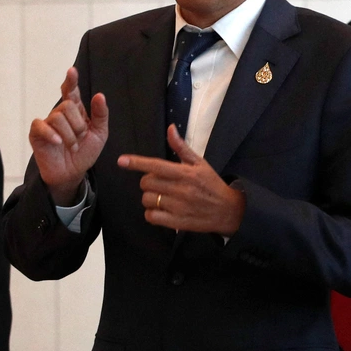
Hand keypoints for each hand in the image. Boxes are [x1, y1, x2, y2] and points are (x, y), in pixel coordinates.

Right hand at [29, 67, 108, 205]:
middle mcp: (61, 113)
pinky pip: (41, 126)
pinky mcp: (37, 133)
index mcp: (76, 111)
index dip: (71, 81)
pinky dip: (52, 134)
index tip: (72, 70)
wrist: (73, 172)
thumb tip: (99, 95)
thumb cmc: (85, 152)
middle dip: (78, 124)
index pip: (71, 91)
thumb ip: (101, 114)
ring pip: (58, 117)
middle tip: (80, 138)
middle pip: (68, 106)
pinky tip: (58, 142)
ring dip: (70, 135)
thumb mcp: (100, 133)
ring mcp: (47, 123)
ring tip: (72, 146)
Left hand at [117, 124, 245, 235]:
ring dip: (151, 198)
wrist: (228, 210)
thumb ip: (181, 147)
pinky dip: (152, 213)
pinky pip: (151, 217)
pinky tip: (162, 210)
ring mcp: (178, 207)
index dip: (137, 163)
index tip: (122, 160)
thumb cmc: (212, 184)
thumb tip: (170, 128)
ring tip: (163, 197)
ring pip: (148, 200)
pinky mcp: (177, 222)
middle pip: (147, 183)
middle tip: (160, 183)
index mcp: (186, 173)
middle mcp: (181, 189)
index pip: (156, 166)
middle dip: (148, 181)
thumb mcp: (200, 163)